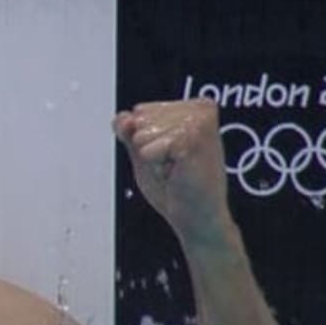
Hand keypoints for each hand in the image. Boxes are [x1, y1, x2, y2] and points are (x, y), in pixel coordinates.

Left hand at [113, 98, 232, 243]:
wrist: (196, 216)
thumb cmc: (175, 188)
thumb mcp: (143, 152)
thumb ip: (128, 131)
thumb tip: (124, 117)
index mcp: (193, 108)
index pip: (139, 111)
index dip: (143, 140)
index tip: (169, 157)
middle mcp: (200, 109)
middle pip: (139, 118)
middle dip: (147, 147)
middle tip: (173, 165)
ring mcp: (199, 121)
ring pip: (141, 132)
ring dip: (152, 157)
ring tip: (176, 169)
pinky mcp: (193, 138)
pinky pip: (147, 147)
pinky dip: (154, 164)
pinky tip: (176, 171)